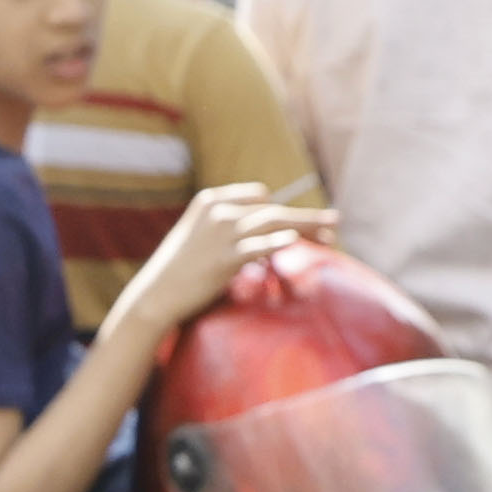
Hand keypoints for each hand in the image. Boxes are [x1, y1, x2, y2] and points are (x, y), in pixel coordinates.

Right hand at [114, 184, 334, 345]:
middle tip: (335, 222)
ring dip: (307, 226)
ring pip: (274, 222)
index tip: (302, 224)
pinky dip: (277, 241)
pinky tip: (294, 241)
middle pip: (273, 208)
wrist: (155, 295)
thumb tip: (256, 234)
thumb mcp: (197, 237)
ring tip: (331, 234)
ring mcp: (222, 233)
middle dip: (306, 217)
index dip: (282, 210)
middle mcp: (219, 211)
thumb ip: (225, 228)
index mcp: (211, 200)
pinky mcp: (225, 258)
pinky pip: (258, 246)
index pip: (258, 196)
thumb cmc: (178, 271)